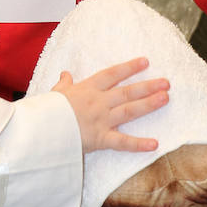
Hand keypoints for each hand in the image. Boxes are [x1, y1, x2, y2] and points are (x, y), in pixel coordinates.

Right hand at [52, 57, 168, 152]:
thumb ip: (63, 84)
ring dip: (149, 104)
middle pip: (127, 91)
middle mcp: (98, 102)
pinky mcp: (100, 139)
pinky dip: (138, 144)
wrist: (39, 129)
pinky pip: (122, 142)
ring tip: (165, 98)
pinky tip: (155, 144)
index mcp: (86, 89)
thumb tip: (65, 73)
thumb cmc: (44, 111)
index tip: (145, 62)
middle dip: (147, 86)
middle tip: (166, 82)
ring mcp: (101, 120)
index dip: (129, 67)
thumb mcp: (54, 93)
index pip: (112, 74)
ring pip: (129, 110)